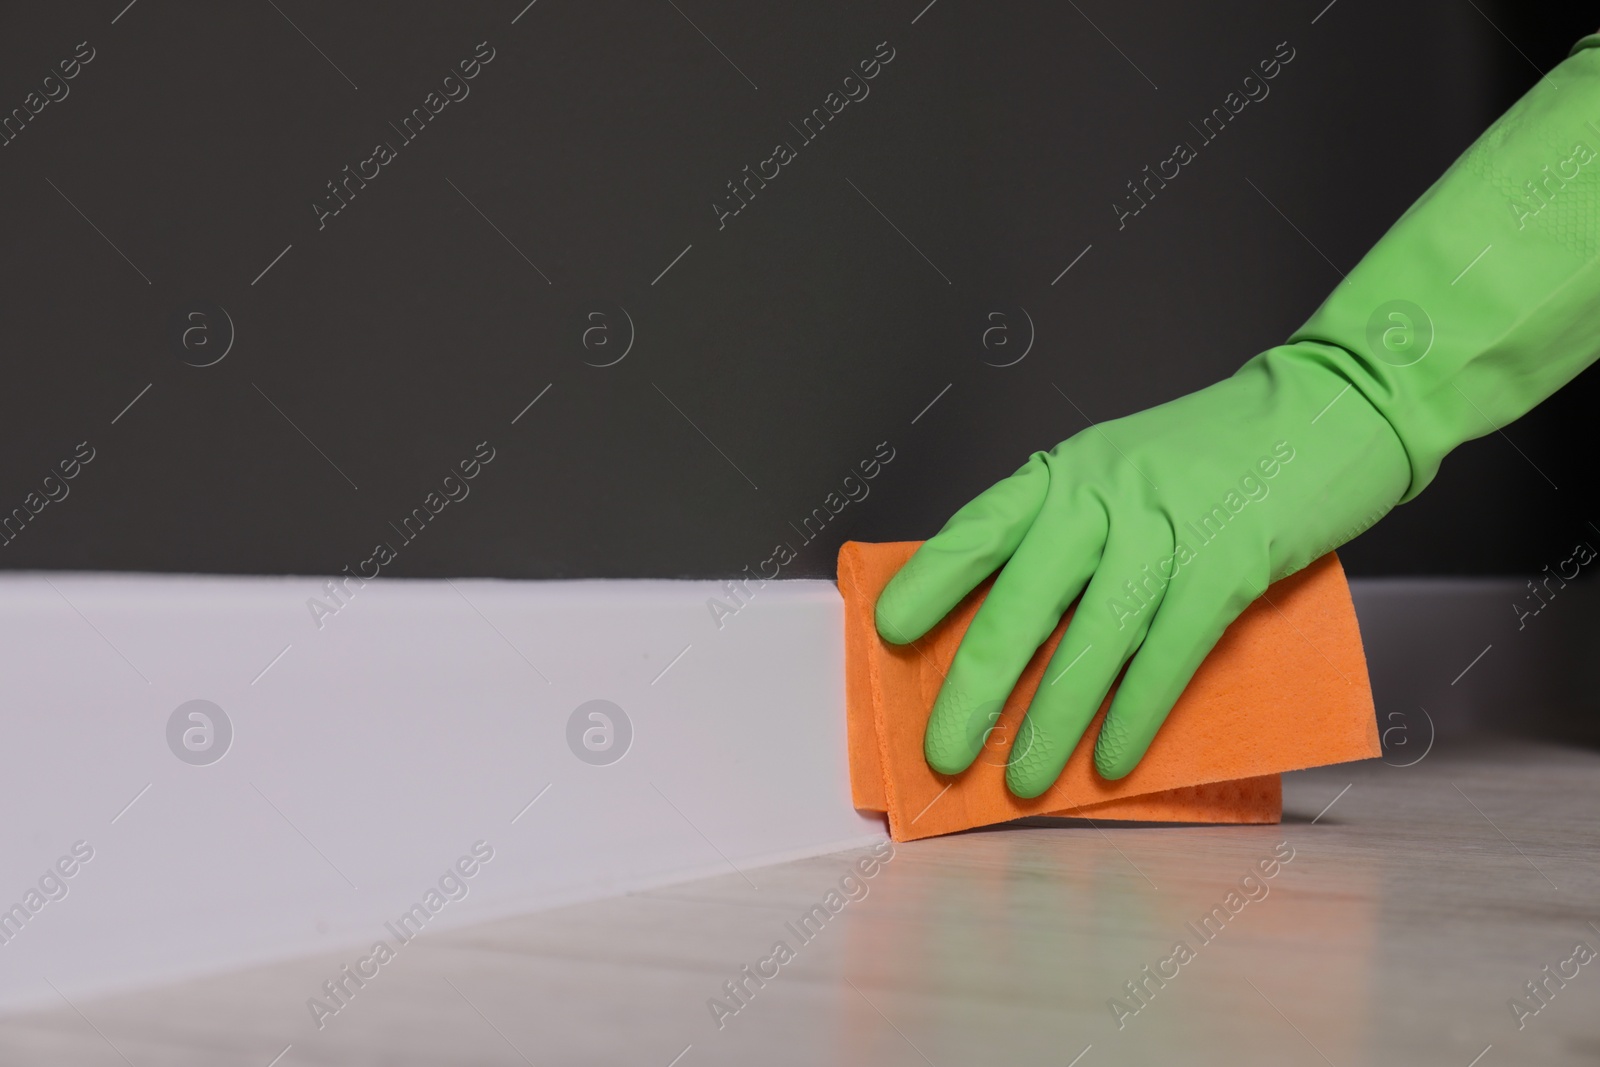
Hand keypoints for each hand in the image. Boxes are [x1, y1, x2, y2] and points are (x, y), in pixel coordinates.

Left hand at [874, 346, 1408, 795]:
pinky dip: (1137, 711)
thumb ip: (1076, 534)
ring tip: (1022, 780)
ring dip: (1052, 718)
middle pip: (1021, 598)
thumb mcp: (1126, 469)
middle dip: (976, 684)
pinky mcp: (1232, 558)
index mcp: (1069, 471)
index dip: (930, 582)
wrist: (1335, 400)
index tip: (889, 632)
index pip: (980, 527)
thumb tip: (1023, 632)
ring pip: (1093, 637)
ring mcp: (1168, 524)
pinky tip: (1113, 759)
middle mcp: (1104, 492)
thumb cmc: (1220, 453)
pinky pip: (1170, 649)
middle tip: (943, 750)